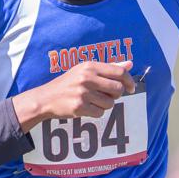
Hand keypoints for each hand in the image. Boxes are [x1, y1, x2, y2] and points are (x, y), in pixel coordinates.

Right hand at [12, 61, 135, 132]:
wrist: (46, 98)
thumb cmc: (69, 83)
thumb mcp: (86, 70)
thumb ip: (109, 67)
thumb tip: (130, 64)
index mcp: (90, 66)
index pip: (119, 72)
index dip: (129, 81)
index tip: (131, 88)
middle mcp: (87, 77)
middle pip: (118, 89)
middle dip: (116, 95)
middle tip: (107, 95)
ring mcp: (83, 93)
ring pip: (110, 103)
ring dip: (105, 105)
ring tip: (93, 101)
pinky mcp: (79, 107)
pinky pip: (100, 113)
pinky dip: (96, 112)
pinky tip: (86, 107)